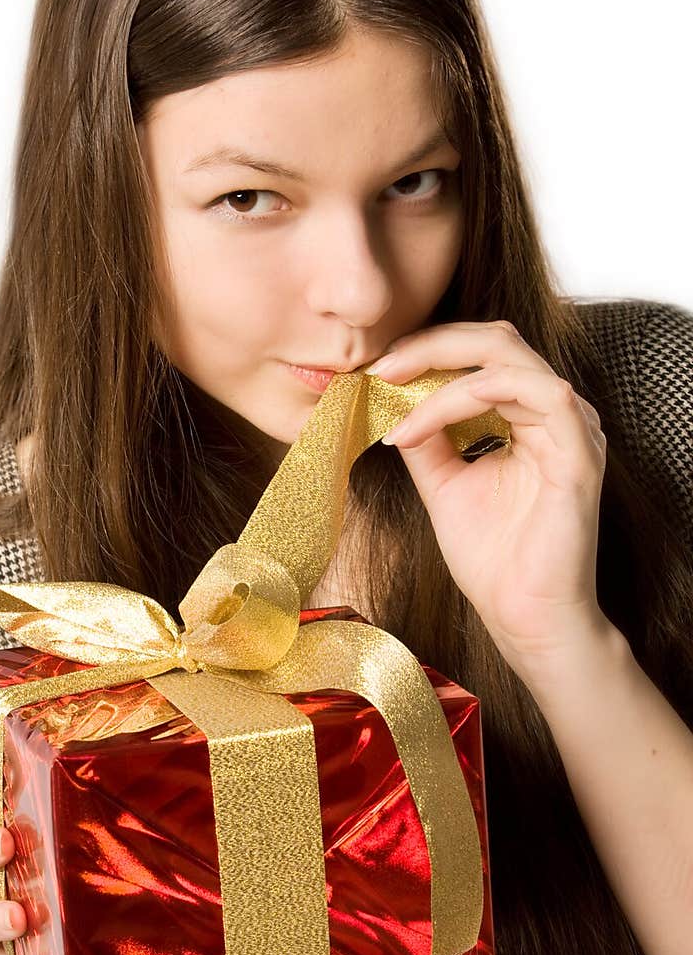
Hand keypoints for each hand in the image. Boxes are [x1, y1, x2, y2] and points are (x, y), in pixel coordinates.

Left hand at [367, 319, 609, 674]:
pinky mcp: (579, 450)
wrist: (522, 616)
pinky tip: (424, 422)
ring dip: (441, 367)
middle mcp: (555, 413)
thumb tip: (390, 399)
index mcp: (529, 416)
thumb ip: (425, 438)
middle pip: (497, 339)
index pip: (483, 354)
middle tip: (380, 363)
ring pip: (508, 357)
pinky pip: (530, 393)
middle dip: (431, 343)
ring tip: (392, 388)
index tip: (375, 367)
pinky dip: (467, 398)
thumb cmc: (493, 559)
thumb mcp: (442, 483)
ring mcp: (572, 428)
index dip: (429, 350)